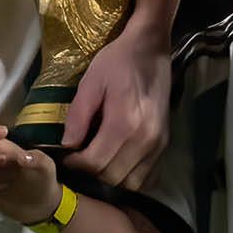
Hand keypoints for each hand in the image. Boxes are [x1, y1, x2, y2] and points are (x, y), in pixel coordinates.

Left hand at [60, 22, 171, 186]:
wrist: (150, 49)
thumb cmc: (117, 62)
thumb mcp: (90, 82)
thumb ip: (78, 116)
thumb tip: (67, 146)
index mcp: (124, 123)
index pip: (95, 163)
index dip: (76, 164)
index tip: (67, 156)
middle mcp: (145, 139)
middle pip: (112, 178)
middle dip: (91, 174)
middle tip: (79, 160)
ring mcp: (158, 144)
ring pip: (131, 183)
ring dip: (111, 179)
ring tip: (97, 162)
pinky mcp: (165, 144)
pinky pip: (146, 177)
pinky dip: (129, 177)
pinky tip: (116, 162)